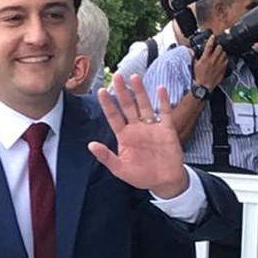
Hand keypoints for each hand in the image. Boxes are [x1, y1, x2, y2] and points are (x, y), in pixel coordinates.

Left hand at [90, 73, 188, 198]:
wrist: (165, 182)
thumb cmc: (141, 175)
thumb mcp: (120, 169)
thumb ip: (106, 157)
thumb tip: (91, 145)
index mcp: (124, 136)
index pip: (113, 116)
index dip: (108, 104)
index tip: (101, 90)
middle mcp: (136, 128)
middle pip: (127, 106)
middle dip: (122, 91)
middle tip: (117, 76)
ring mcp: (152, 127)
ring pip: (144, 105)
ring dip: (140, 92)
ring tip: (134, 77)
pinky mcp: (167, 129)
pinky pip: (164, 113)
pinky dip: (162, 101)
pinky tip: (160, 89)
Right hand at [192, 36, 226, 90]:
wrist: (203, 86)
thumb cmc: (198, 76)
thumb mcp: (194, 65)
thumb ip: (194, 57)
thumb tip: (191, 52)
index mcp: (205, 59)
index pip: (209, 46)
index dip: (211, 40)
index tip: (213, 37)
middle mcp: (213, 60)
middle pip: (219, 48)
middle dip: (218, 47)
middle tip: (216, 48)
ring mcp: (219, 64)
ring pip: (224, 54)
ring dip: (222, 53)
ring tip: (219, 54)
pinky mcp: (223, 69)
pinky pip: (227, 61)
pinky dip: (225, 59)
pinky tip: (222, 60)